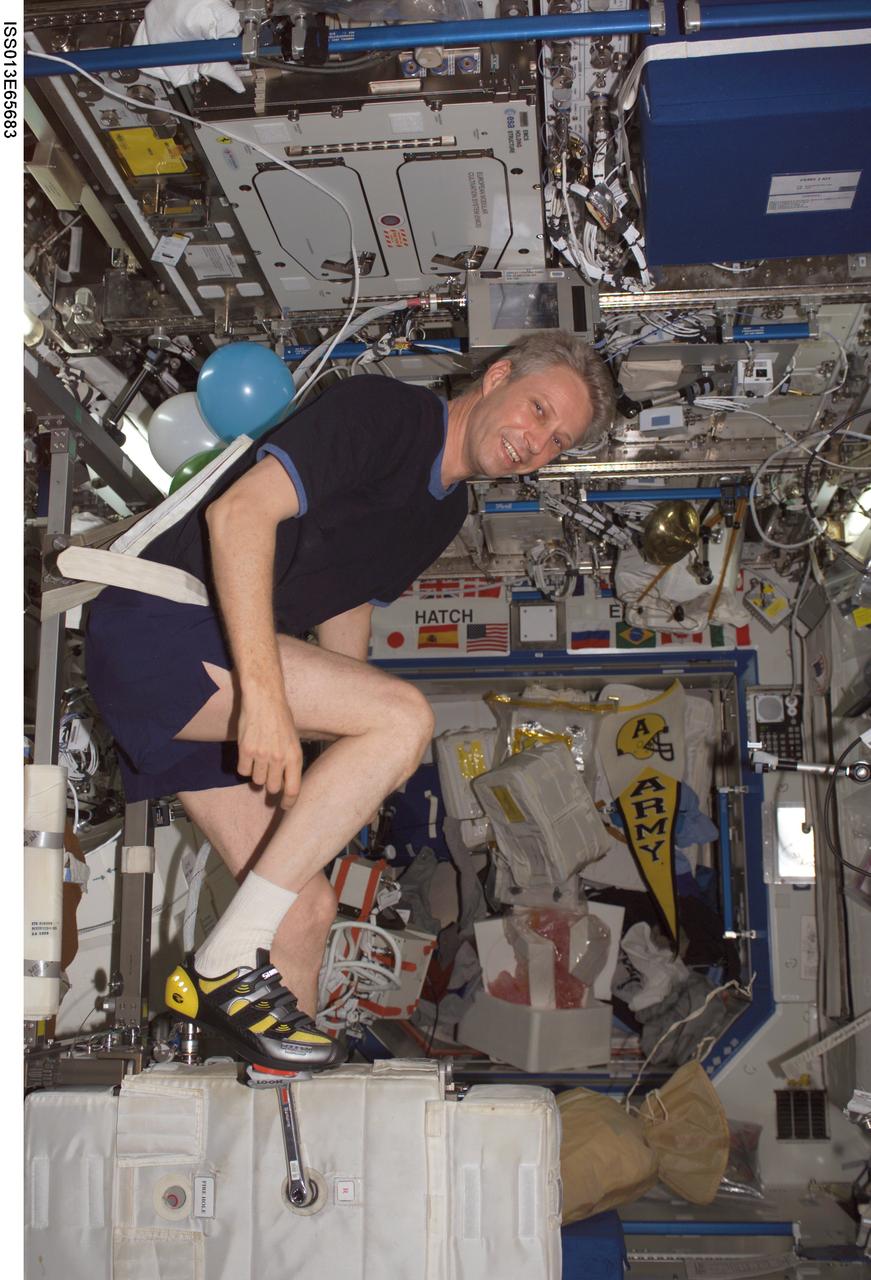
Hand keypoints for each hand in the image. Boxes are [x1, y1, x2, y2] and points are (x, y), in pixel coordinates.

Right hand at [237, 693, 302, 808]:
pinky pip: (242, 771)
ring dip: (257, 774)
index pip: (293, 789)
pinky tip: (248, 755)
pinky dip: (244, 767)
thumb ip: (290, 759)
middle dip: (271, 784)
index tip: (284, 806)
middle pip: (273, 787)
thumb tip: (286, 778)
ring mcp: (261, 755)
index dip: (289, 802)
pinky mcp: (245, 750)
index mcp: (295, 755)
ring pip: (257, 780)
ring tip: (259, 758)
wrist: (264, 698)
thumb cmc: (281, 716)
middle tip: (268, 775)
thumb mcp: (294, 739)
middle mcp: (279, 758)